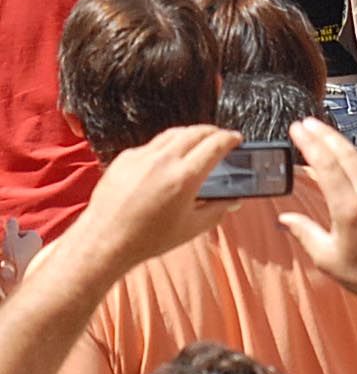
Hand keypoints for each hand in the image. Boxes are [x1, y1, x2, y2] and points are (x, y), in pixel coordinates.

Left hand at [71, 124, 240, 280]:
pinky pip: (152, 145)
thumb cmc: (146, 240)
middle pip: (198, 132)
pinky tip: (165, 161)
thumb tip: (234, 200)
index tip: (236, 140)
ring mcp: (143, 156)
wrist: (103, 242)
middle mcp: (165, 161)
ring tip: (196, 144)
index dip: (230, 139)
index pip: (216, 144)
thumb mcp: (190, 228)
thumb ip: (217, 211)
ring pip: (175, 133)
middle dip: (213, 132)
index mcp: (185, 177)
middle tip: (219, 139)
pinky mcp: (125, 157)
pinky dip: (165, 147)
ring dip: (191, 135)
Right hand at [278, 117, 356, 308]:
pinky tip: (353, 161)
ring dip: (343, 145)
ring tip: (325, 135)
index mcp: (349, 210)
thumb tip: (283, 218)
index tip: (298, 129)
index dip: (311, 144)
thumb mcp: (327, 259)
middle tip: (307, 122)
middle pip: (345, 154)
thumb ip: (304, 233)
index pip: (327, 166)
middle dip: (324, 135)